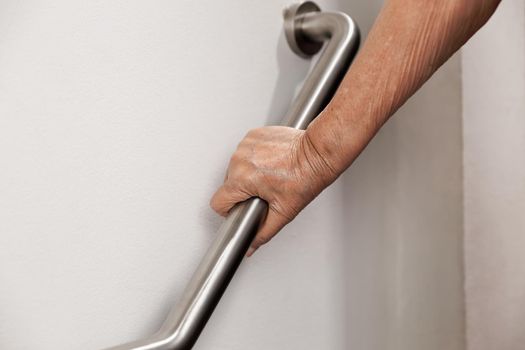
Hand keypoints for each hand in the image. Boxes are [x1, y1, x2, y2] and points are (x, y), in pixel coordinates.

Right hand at [210, 126, 336, 255]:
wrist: (317, 152)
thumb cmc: (305, 178)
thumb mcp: (284, 212)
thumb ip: (263, 232)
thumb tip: (251, 246)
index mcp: (243, 179)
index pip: (218, 202)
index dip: (230, 209)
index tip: (243, 207)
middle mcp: (239, 159)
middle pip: (228, 184)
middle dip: (243, 190)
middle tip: (265, 190)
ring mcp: (245, 144)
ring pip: (235, 167)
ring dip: (248, 173)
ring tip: (270, 175)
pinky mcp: (252, 135)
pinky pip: (245, 152)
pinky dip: (254, 158)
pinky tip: (271, 161)